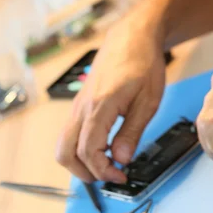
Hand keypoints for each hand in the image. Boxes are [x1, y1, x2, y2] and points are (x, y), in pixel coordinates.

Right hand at [55, 10, 165, 182]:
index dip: (104, 170)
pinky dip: (80, 146)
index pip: (89, 151)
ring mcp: (78, 104)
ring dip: (79, 161)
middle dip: (85, 173)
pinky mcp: (81, 101)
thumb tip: (122, 159)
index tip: (122, 176)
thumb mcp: (148, 100)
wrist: (133, 36)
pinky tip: (103, 145)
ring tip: (106, 163)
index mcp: (100, 106)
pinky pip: (70, 131)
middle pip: (65, 153)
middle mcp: (82, 106)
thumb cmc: (143, 63)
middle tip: (110, 175)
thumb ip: (133, 131)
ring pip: (64, 143)